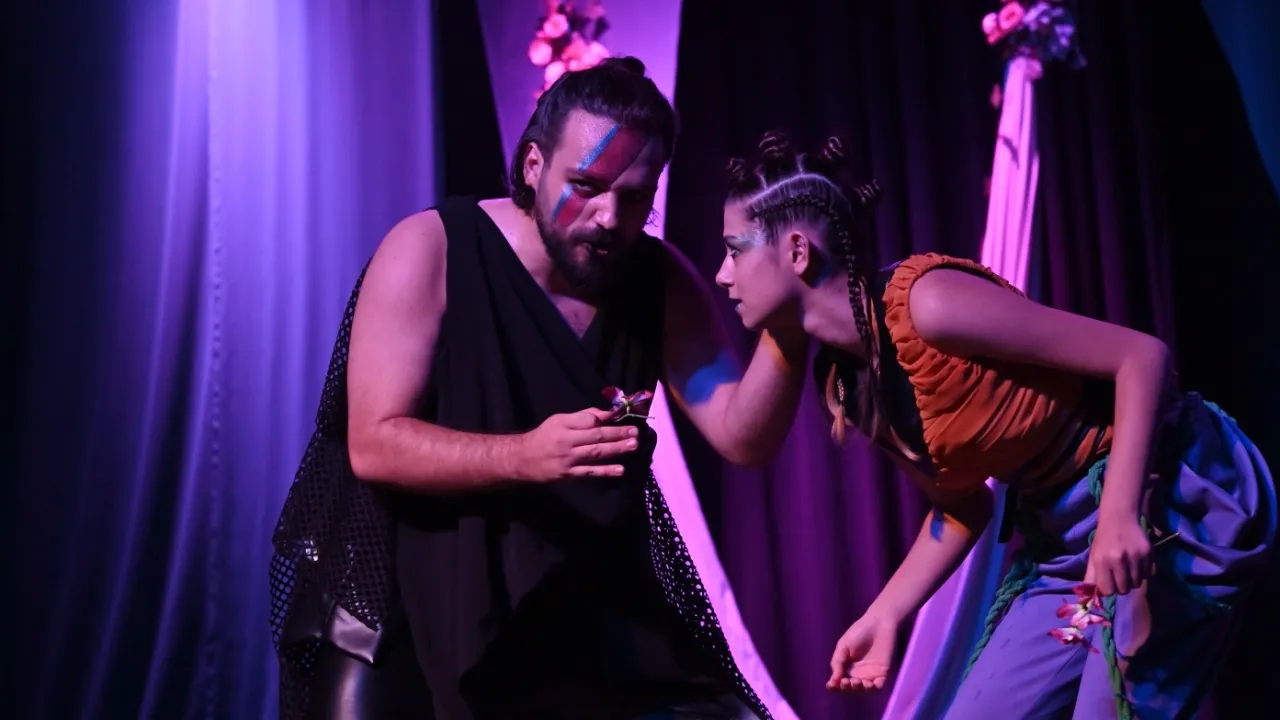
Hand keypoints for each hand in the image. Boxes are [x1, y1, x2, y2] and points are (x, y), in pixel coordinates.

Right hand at [515, 408, 639, 481]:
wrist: (521, 459)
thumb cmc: (543, 437)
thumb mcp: (558, 421)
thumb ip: (582, 417)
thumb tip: (606, 414)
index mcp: (563, 424)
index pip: (588, 420)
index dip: (606, 418)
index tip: (623, 416)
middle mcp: (566, 440)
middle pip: (595, 436)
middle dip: (617, 433)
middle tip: (635, 432)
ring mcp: (567, 459)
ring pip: (595, 453)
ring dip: (616, 449)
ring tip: (633, 445)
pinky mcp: (568, 474)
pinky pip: (589, 472)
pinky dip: (605, 471)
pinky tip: (620, 470)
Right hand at [827, 614, 897, 692]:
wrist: (878, 624)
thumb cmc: (859, 632)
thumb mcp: (843, 646)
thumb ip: (837, 662)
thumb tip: (834, 679)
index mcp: (846, 667)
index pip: (838, 681)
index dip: (834, 686)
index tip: (832, 684)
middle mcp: (857, 673)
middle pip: (850, 688)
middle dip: (846, 688)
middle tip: (845, 681)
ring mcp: (870, 674)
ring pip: (863, 690)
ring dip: (858, 689)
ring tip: (856, 682)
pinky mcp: (883, 673)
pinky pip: (878, 686)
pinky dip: (873, 688)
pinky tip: (868, 683)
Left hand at [1085, 515, 1151, 595]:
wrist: (1120, 518)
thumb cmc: (1104, 539)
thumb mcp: (1093, 555)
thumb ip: (1091, 576)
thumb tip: (1089, 595)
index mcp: (1102, 561)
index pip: (1108, 590)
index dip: (1108, 589)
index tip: (1109, 583)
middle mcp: (1119, 560)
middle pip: (1124, 590)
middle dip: (1121, 586)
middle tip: (1120, 576)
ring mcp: (1136, 557)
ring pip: (1137, 584)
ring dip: (1133, 580)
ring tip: (1129, 569)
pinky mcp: (1149, 553)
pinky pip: (1149, 575)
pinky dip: (1144, 573)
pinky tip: (1138, 563)